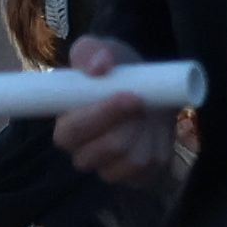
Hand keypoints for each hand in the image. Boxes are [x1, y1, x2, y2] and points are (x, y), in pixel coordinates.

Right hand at [53, 36, 189, 191]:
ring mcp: (108, 168)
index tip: (130, 95)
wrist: (150, 89)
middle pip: (104, 149)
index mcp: (67, 125)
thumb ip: (91, 52)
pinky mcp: (135, 177)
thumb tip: (98, 67)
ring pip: (129, 160)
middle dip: (130, 123)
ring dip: (146, 133)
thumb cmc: (116, 70)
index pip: (72, 132)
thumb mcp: (99, 50)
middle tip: (143, 99)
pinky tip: (155, 131)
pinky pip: (149, 169)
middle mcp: (82, 152)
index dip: (101, 116)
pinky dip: (159, 147)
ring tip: (148, 112)